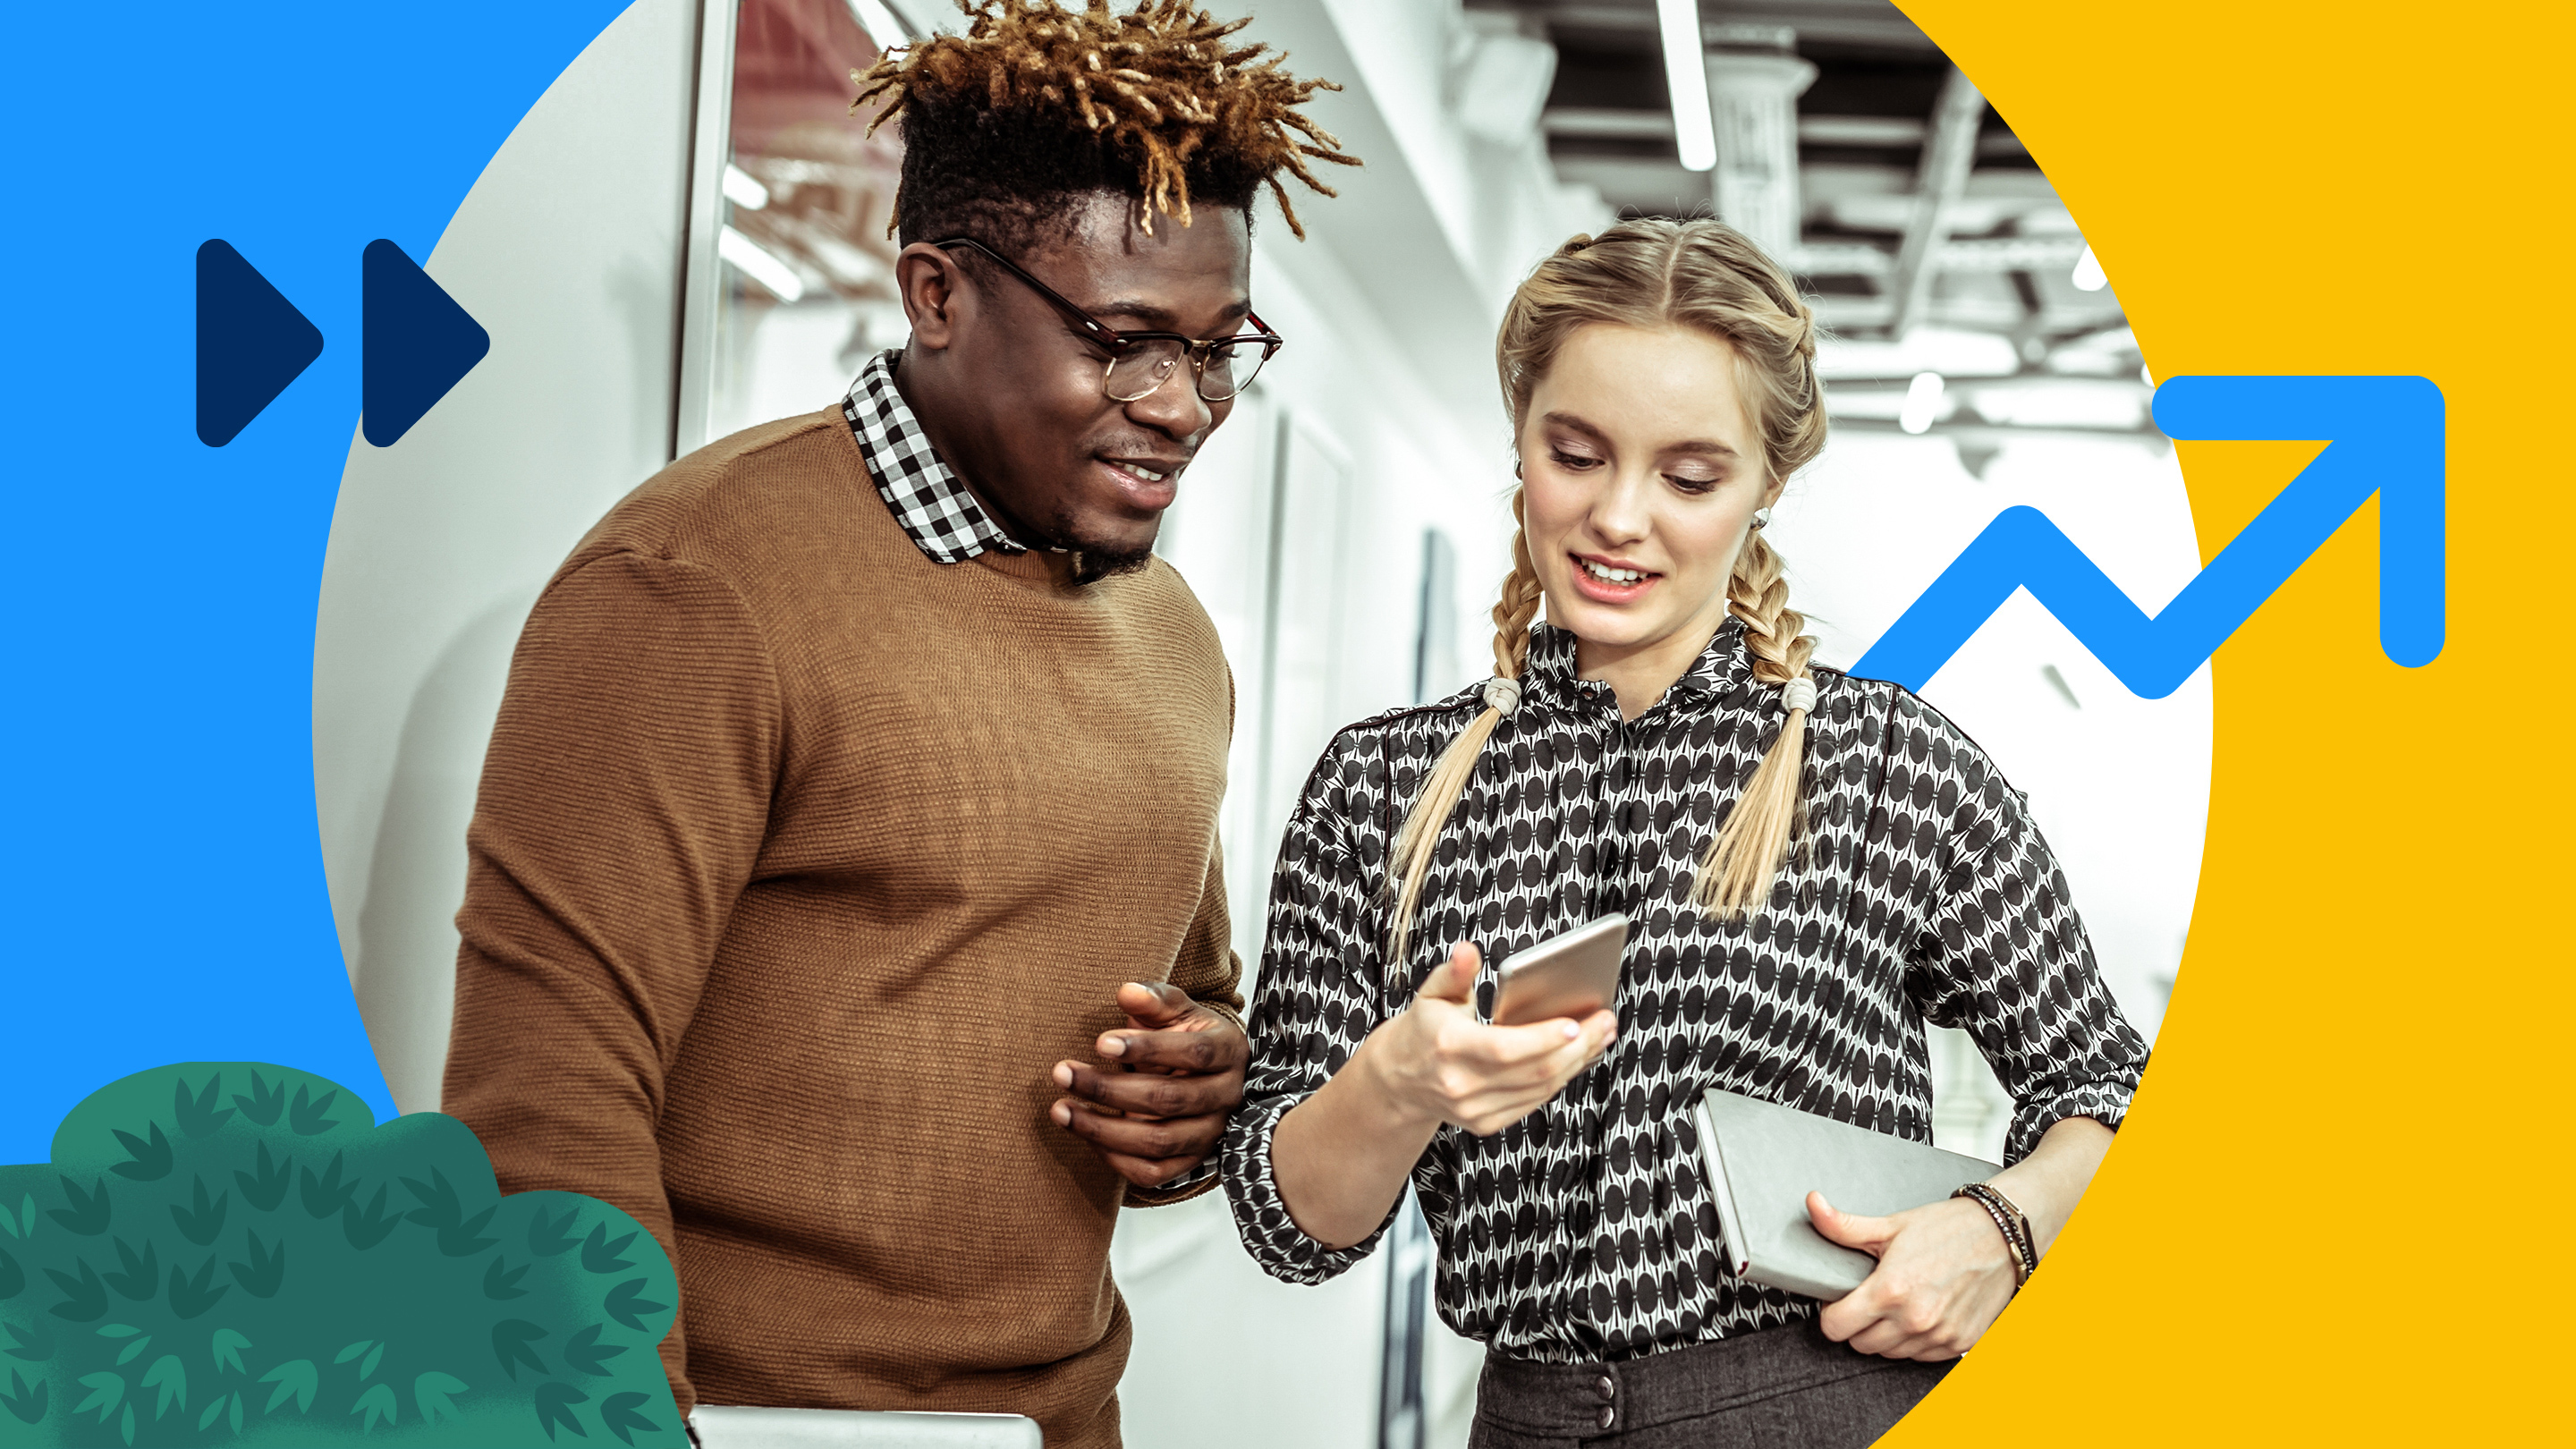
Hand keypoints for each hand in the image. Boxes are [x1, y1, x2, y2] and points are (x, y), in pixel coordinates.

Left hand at [1049, 981, 1247, 1190]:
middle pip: (1168, 1100)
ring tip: (1060, 1109)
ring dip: (1102, 1128)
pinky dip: (1114, 1158)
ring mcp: (1210, 1135)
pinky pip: (1152, 1173)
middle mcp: (1225, 1097)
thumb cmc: (1187, 1035)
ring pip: (1157, 1142)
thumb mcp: (1177, 1010)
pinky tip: (1085, 1135)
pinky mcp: (1191, 1162)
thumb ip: (1154, 1000)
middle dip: (1109, 1089)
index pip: (1193, 1053)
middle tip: (1062, 1073)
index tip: (1100, 1042)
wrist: (1207, 1074)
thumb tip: (1127, 992)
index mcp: (1228, 1052)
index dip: (1147, 1049)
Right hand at [1361, 942, 1616, 1137]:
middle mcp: (1461, 1084)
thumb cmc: (1424, 1030)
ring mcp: (1474, 1109)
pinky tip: (1578, 1057)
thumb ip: (1454, 971)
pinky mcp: (1486, 1122)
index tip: (1577, 1022)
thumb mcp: (1433, 993)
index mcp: (1447, 1047)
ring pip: (1541, 1089)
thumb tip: (1469, 951)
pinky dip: (1560, 1078)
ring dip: (1578, 1062)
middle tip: (1606, 1021)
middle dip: (1579, 1047)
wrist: (1398, 1080)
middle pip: (1534, 1071)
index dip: (1544, 1039)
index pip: (1505, 1049)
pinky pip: (1534, 1101)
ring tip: (1601, 1035)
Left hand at [1809, 1191, 2018, 1360]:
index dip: (1831, 1313)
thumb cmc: (1949, 1229)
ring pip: (1890, 1354)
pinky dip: (1915, 1341)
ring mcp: (1939, 1336)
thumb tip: (1814, 1205)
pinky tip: (1920, 1313)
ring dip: (1886, 1334)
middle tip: (1869, 1298)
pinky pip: (1921, 1357)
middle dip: (1857, 1323)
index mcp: (1891, 1291)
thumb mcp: (1891, 1225)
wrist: (2001, 1236)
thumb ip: (1844, 1226)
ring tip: (1897, 1303)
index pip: (1836, 1328)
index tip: (1839, 1300)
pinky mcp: (1960, 1344)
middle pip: (1860, 1344)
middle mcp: (1914, 1320)